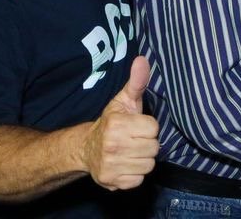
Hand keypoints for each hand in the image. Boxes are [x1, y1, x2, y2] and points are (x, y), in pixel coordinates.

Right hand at [80, 56, 159, 190]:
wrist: (86, 149)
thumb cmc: (112, 122)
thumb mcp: (124, 100)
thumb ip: (137, 82)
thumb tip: (142, 59)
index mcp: (117, 125)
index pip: (153, 128)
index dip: (148, 127)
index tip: (137, 126)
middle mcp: (112, 146)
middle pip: (154, 148)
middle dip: (147, 143)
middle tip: (134, 139)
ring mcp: (111, 166)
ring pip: (149, 164)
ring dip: (142, 159)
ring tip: (131, 151)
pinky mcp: (111, 182)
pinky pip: (139, 180)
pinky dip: (135, 174)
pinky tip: (126, 164)